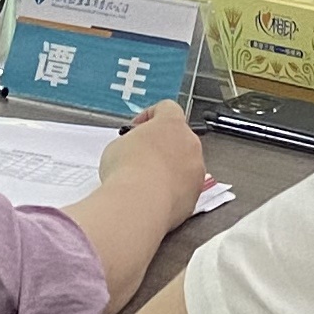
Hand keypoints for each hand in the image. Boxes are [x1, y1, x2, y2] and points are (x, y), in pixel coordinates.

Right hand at [101, 101, 208, 226]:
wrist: (138, 204)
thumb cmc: (127, 171)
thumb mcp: (117, 146)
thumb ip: (131, 142)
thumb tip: (132, 152)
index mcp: (172, 124)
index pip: (167, 108)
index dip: (149, 117)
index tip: (136, 128)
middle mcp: (190, 144)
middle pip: (179, 138)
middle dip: (161, 145)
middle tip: (140, 156)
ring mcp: (196, 170)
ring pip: (185, 164)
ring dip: (169, 169)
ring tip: (146, 181)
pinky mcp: (195, 195)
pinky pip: (185, 188)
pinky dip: (172, 190)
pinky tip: (153, 197)